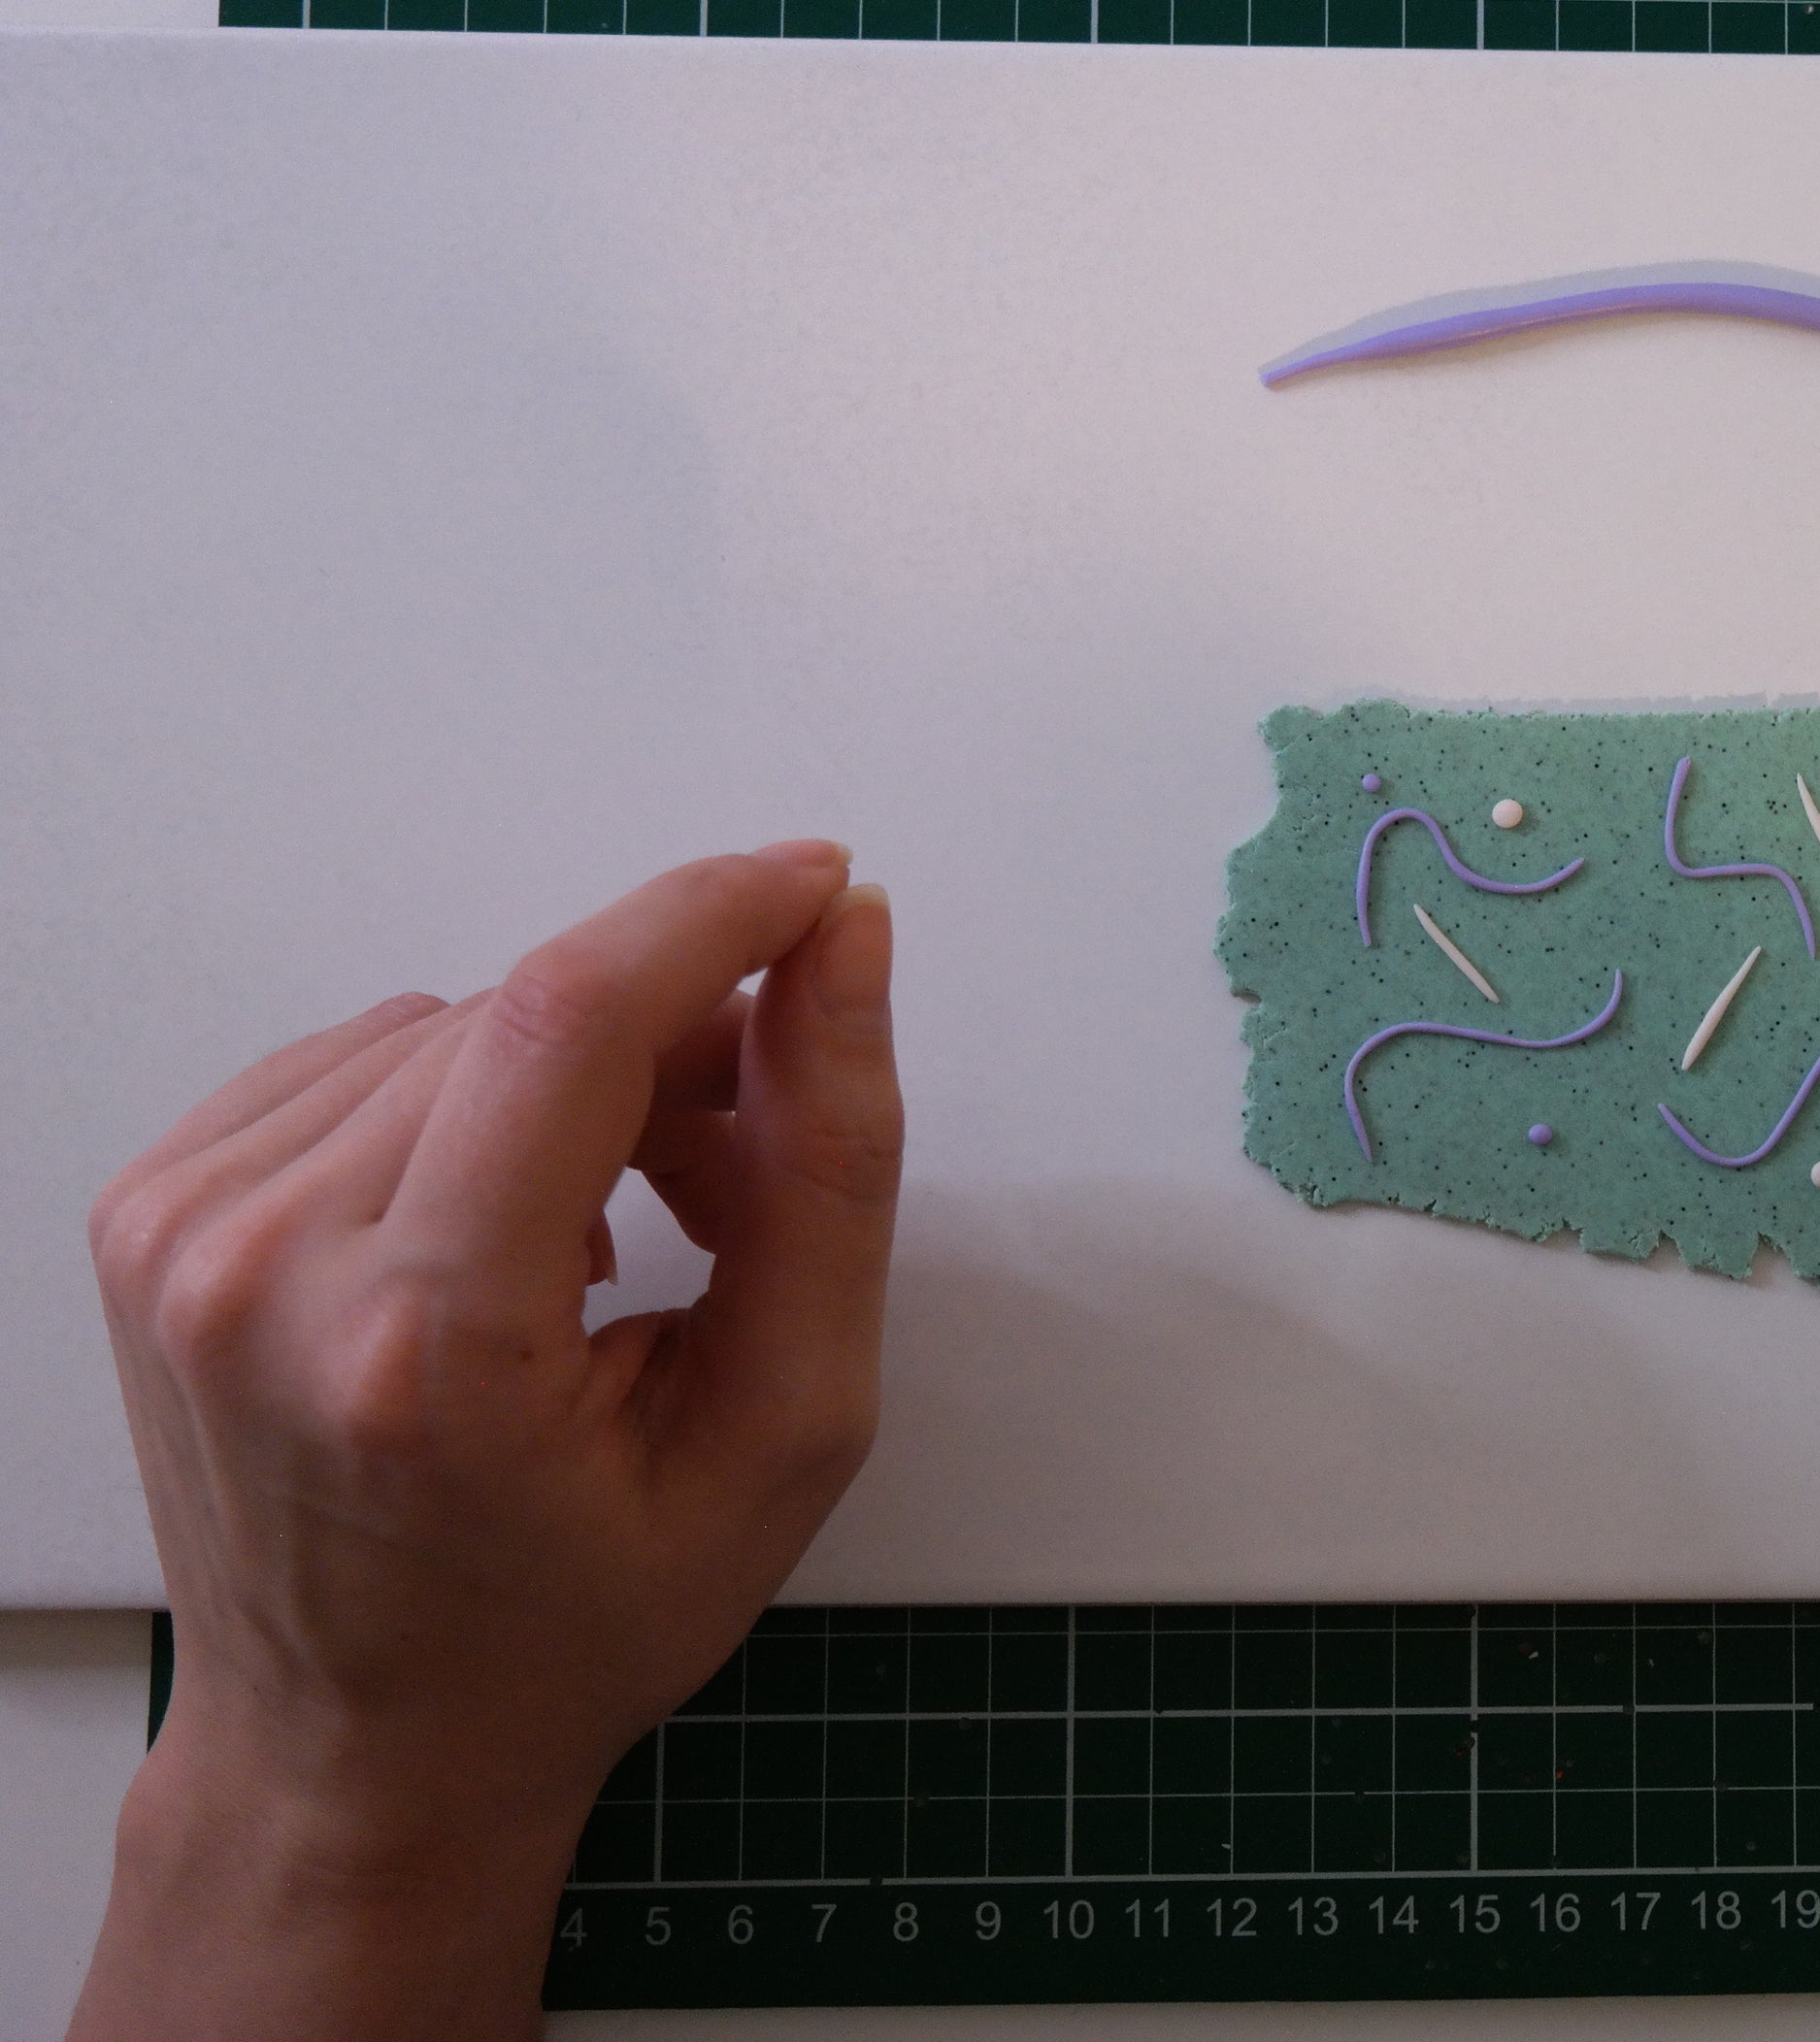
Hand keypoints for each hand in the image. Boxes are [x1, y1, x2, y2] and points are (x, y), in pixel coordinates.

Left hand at [71, 845, 899, 2041]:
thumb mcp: (785, 1428)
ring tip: (613, 1237)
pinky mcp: (154, 1212)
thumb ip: (831, 1173)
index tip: (817, 893)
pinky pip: (364, 1059)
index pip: (566, 1017)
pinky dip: (464, 1110)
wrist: (363, 1748)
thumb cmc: (571, 1621)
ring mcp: (185, 1238)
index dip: (714, 915)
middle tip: (740, 1174)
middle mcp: (268, 1273)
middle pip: (528, 1017)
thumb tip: (844, 956)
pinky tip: (500, 1230)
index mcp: (424, 1347)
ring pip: (450, 1023)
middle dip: (675, 1043)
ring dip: (569, 1082)